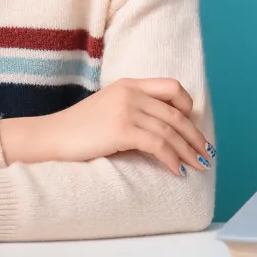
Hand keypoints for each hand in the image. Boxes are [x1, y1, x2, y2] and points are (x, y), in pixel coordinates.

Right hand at [0, 77, 210, 174]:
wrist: (50, 136)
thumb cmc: (76, 129)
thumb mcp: (107, 108)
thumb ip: (132, 109)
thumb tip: (161, 129)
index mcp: (128, 84)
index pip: (172, 87)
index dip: (188, 107)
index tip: (192, 127)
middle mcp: (130, 93)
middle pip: (176, 114)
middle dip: (195, 137)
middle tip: (206, 155)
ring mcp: (126, 110)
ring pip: (170, 132)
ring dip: (188, 152)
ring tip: (199, 167)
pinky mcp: (121, 130)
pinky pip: (158, 145)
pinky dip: (172, 160)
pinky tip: (177, 172)